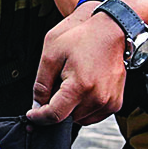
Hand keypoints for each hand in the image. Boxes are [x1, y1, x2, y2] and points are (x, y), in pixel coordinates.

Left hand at [27, 4, 127, 125]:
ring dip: (71, 108)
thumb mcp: (52, 54)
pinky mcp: (115, 103)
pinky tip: (85, 88)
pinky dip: (84, 107)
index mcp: (80, 87)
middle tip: (58, 85)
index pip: (54, 115)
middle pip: (66, 118)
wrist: (111, 30)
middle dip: (56, 107)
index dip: (39, 117)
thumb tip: (37, 105)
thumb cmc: (83, 37)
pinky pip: (93, 115)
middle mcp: (97, 98)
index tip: (32, 115)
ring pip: (79, 118)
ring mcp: (109, 102)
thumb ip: (41, 84)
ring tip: (74, 83)